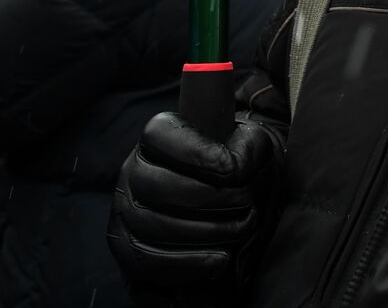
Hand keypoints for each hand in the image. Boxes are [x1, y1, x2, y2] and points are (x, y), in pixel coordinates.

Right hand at [108, 112, 281, 300]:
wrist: (235, 203)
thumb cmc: (242, 169)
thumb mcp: (253, 147)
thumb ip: (248, 148)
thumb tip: (233, 168)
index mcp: (159, 136)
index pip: (159, 135)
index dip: (197, 154)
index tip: (233, 170)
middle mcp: (133, 170)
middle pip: (155, 187)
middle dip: (208, 200)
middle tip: (245, 205)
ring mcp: (124, 210)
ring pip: (149, 226)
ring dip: (203, 233)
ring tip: (240, 230)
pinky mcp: (127, 248)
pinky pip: (145, 262)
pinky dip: (186, 263)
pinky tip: (219, 259)